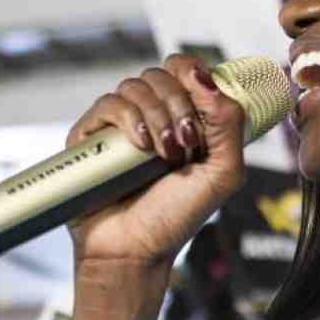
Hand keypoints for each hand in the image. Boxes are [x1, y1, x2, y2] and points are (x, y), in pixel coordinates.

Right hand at [65, 54, 248, 270]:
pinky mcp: (89, 135)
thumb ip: (229, 123)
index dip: (195, 75)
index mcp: (183, 118)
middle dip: (179, 104)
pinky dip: (129, 118)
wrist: (135, 250)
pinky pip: (108, 103)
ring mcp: (118, 125)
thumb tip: (208, 77)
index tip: (204, 104)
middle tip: (186, 144)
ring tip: (163, 154)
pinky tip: (140, 147)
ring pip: (135, 85)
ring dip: (157, 116)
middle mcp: (150, 115)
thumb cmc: (176, 217)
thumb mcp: (222, 172)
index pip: (186, 69)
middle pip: (162, 73)